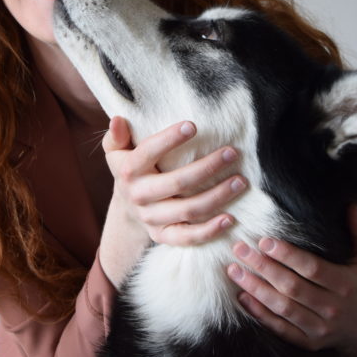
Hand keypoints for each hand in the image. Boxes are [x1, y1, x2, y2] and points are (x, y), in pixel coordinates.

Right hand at [99, 117, 246, 285]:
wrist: (127, 207)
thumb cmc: (130, 168)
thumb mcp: (117, 150)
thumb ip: (117, 135)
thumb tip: (117, 120)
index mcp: (129, 170)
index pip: (148, 152)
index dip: (169, 139)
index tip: (193, 125)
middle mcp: (139, 196)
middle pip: (177, 182)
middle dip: (207, 167)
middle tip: (231, 153)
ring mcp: (151, 218)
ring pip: (189, 210)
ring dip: (217, 196)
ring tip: (239, 181)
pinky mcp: (163, 236)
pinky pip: (188, 237)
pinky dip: (210, 231)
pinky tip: (230, 218)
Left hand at [227, 206, 356, 356]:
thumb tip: (351, 207)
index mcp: (346, 284)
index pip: (312, 268)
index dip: (287, 255)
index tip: (264, 241)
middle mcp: (332, 308)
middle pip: (292, 287)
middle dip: (263, 268)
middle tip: (240, 250)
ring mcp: (320, 328)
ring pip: (283, 308)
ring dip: (256, 290)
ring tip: (235, 271)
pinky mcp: (308, 342)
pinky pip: (281, 329)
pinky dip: (260, 314)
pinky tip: (243, 298)